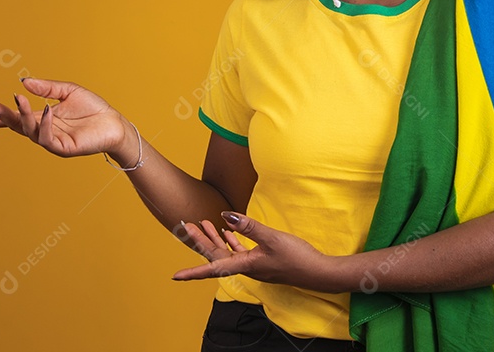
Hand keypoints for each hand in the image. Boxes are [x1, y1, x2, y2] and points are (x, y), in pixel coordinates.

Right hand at [0, 77, 128, 158]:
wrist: (114, 123)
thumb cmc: (93, 108)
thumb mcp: (67, 91)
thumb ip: (46, 87)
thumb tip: (23, 82)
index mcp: (42, 118)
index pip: (15, 119)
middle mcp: (43, 130)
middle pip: (16, 126)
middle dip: (1, 116)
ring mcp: (52, 141)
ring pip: (29, 131)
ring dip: (22, 115)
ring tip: (19, 100)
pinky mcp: (63, 148)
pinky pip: (47, 138)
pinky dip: (44, 124)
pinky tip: (47, 111)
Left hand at [172, 212, 339, 292]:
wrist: (318, 272)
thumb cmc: (297, 257)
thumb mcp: (272, 238)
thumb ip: (249, 227)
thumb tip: (227, 216)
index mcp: (245, 266)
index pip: (213, 267)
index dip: (193, 272)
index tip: (175, 276)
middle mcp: (246, 268)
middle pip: (216, 256)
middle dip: (201, 242)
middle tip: (186, 226)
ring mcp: (254, 265)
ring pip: (227, 253)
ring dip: (215, 239)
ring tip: (204, 223)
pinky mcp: (263, 261)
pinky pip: (240, 252)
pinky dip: (232, 242)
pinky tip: (229, 232)